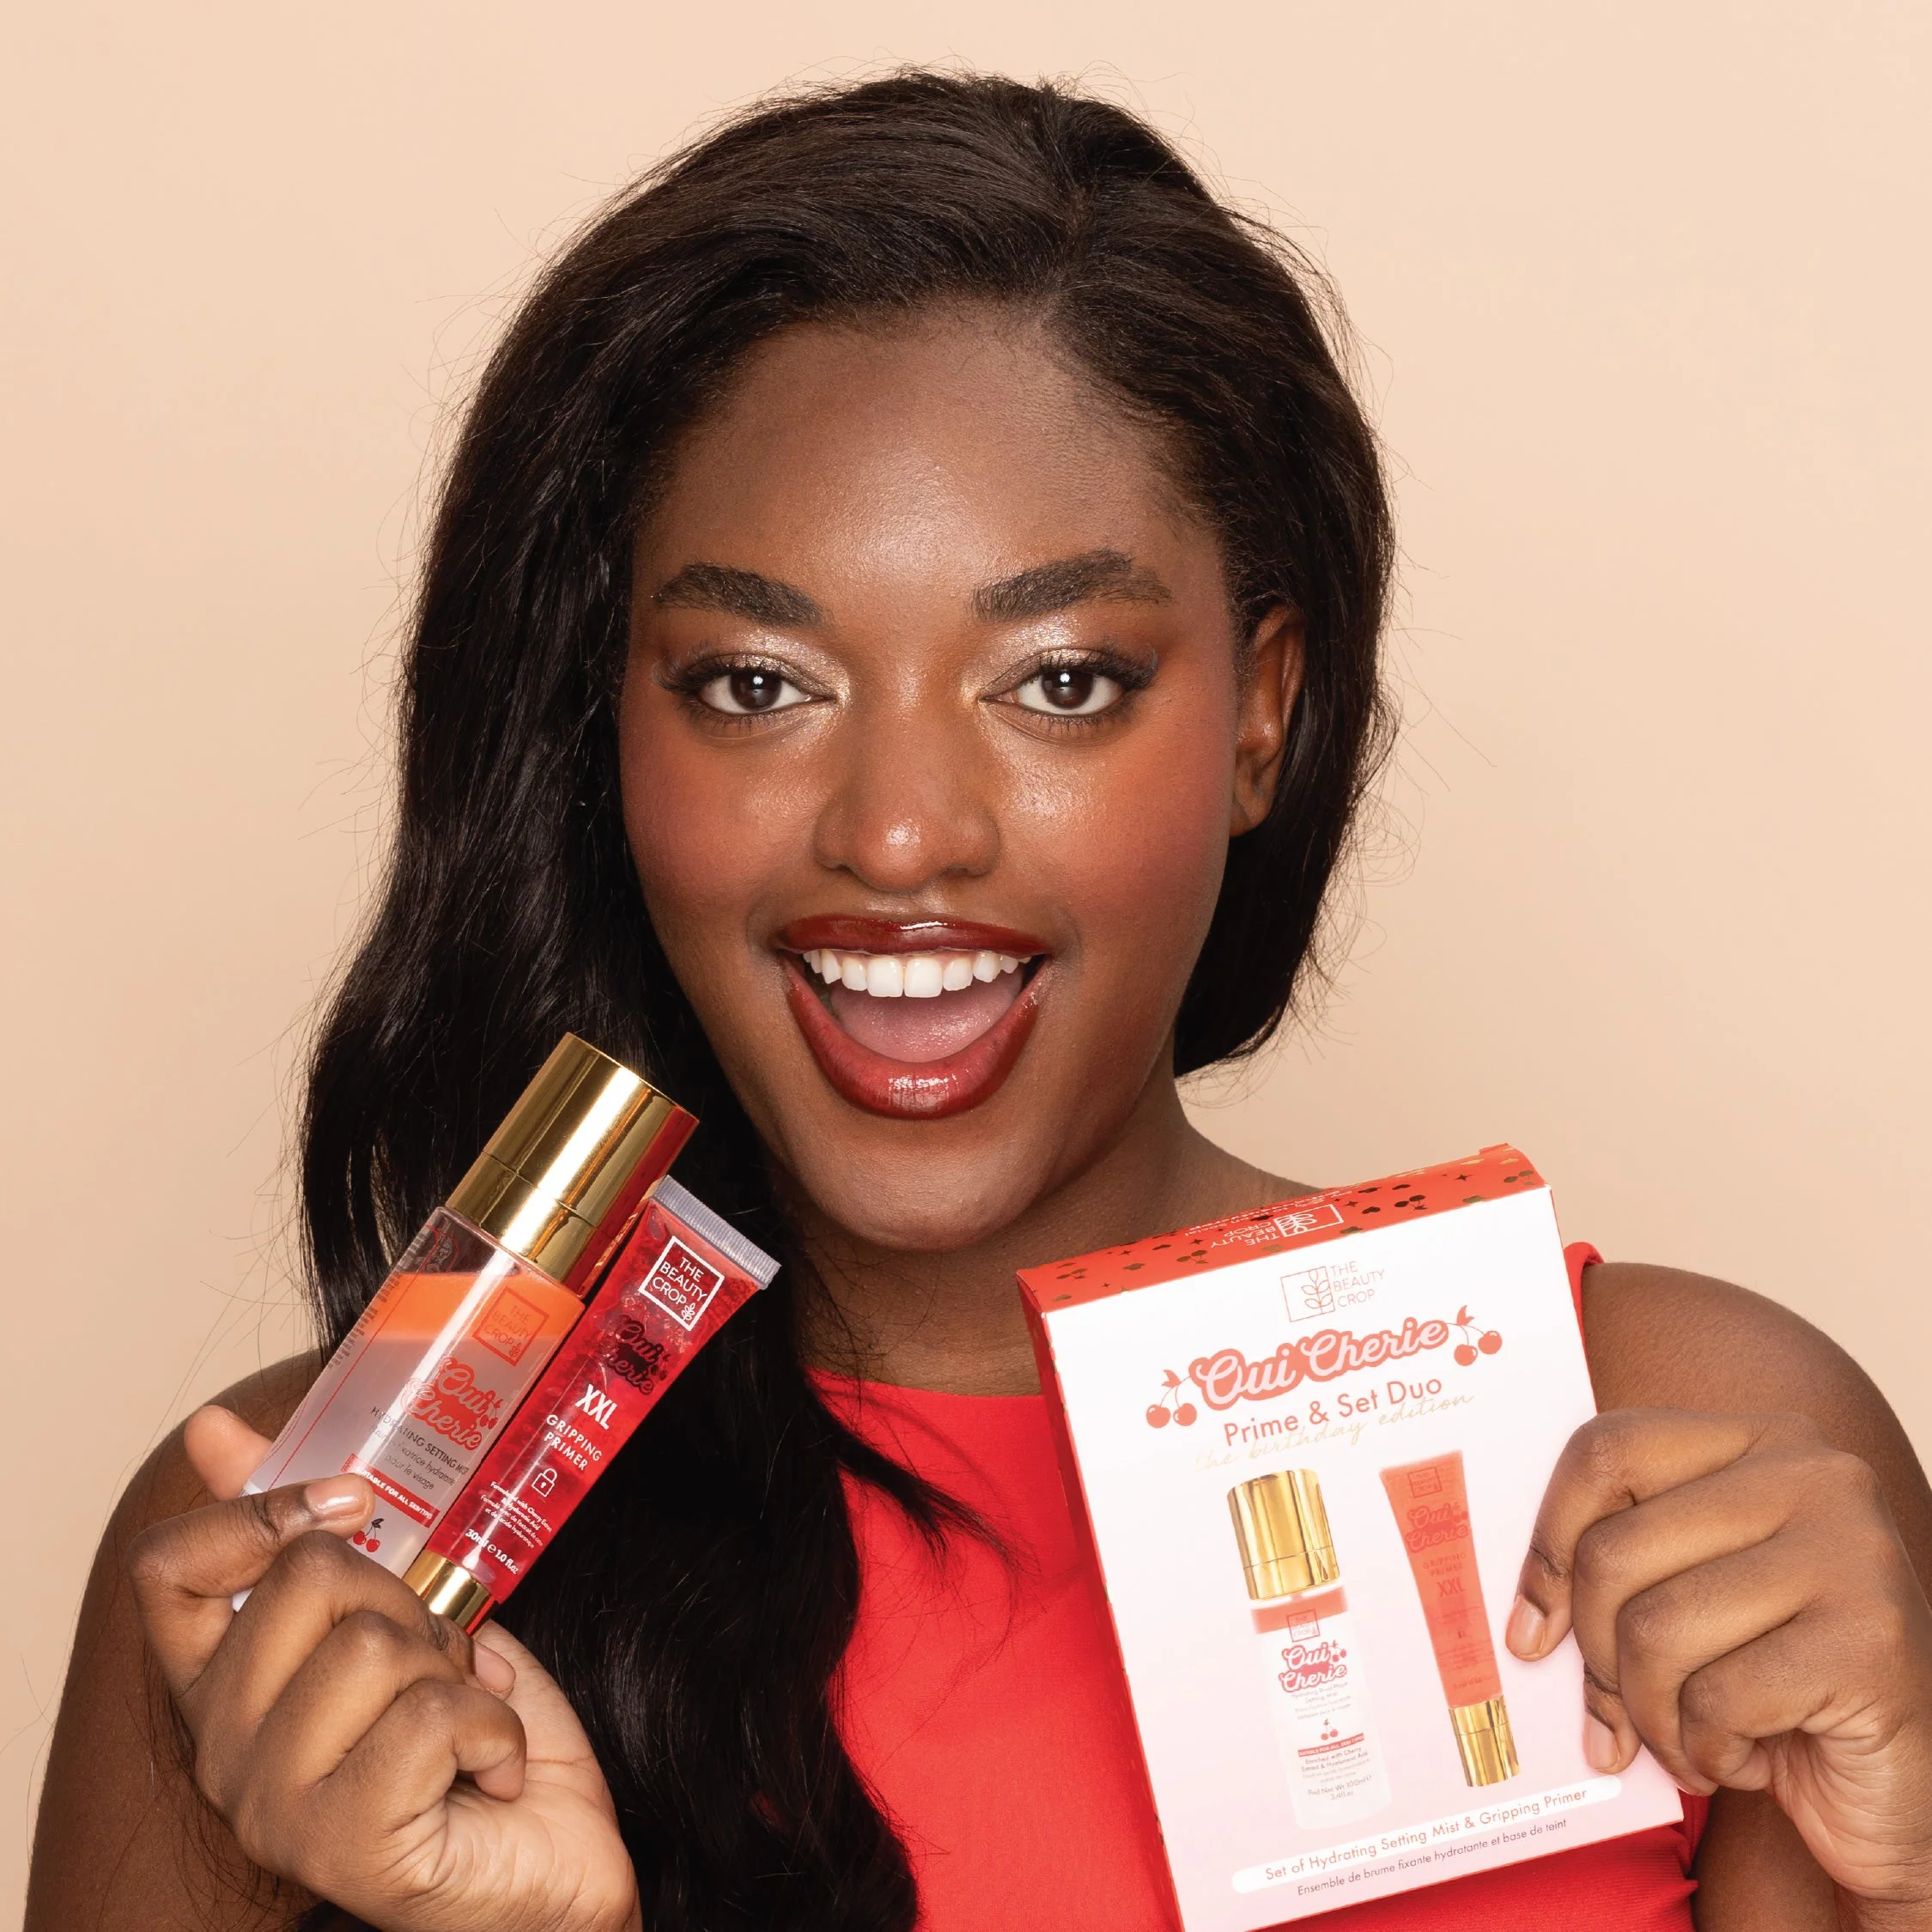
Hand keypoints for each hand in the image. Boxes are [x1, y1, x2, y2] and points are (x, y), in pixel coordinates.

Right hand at [125, 1405, 640, 1931]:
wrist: (553, 1865)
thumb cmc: (476, 1743)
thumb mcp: (406, 1617)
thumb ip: (328, 1540)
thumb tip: (216, 1428)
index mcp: (228, 1687)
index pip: (169, 1571)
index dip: (257, 1511)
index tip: (348, 1502)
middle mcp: (223, 1752)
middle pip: (309, 1577)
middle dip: (411, 1599)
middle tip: (441, 1663)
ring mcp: (272, 1808)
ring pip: (373, 1645)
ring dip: (456, 1670)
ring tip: (465, 1721)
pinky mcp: (342, 1847)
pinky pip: (429, 1718)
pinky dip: (493, 1729)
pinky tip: (490, 1774)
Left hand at [1508, 1407, 1931, 1924]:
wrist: (1902, 1784)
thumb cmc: (1778, 1681)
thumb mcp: (1694, 1593)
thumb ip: (1624, 1567)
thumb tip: (1523, 1619)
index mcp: (1760, 1440)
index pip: (1606, 1451)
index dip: (1547, 1540)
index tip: (1531, 1626)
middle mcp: (1814, 1476)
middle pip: (1614, 1550)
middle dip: (1597, 1657)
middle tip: (1615, 1715)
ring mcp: (1851, 1553)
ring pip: (1656, 1631)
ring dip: (1651, 1715)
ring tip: (1688, 1737)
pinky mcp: (1870, 1643)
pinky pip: (1719, 1697)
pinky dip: (1707, 1748)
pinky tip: (1744, 1758)